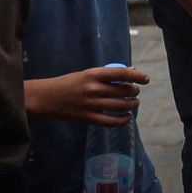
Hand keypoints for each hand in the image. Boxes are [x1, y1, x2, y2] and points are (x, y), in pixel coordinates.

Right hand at [24, 66, 147, 125]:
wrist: (46, 98)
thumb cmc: (69, 83)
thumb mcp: (87, 74)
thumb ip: (108, 74)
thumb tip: (132, 70)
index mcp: (93, 74)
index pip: (122, 73)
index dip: (137, 76)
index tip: (146, 79)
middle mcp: (93, 88)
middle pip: (123, 90)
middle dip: (134, 92)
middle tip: (135, 92)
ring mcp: (90, 104)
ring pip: (120, 106)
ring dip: (131, 105)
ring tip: (134, 104)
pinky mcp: (87, 118)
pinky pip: (110, 122)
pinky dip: (122, 120)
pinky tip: (127, 118)